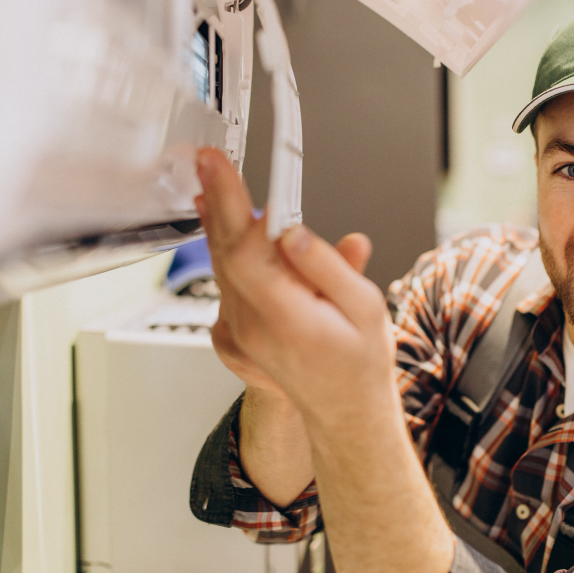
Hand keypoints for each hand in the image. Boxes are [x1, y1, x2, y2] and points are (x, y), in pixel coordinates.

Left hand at [194, 147, 396, 425]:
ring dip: (218, 223)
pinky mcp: (236, 332)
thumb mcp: (364, 308)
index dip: (229, 203)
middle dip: (217, 200)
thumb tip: (292, 232)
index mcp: (287, 317)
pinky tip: (228, 232)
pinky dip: (225, 252)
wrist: (345, 410)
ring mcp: (239, 331)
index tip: (219, 167)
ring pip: (221, 266)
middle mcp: (253, 325)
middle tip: (209, 162)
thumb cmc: (360, 361)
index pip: (245, 249)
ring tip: (214, 185)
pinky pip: (225, 284)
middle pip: (225, 251)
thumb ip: (327, 266)